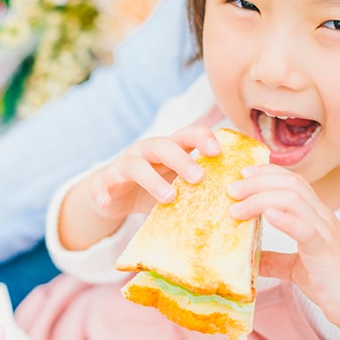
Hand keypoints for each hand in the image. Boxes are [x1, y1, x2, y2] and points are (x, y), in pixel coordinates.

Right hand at [87, 125, 220, 217]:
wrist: (113, 196)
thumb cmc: (154, 189)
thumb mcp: (177, 187)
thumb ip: (200, 190)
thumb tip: (239, 204)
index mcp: (169, 150)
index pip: (187, 135)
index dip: (202, 138)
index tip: (218, 151)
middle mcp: (146, 152)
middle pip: (163, 146)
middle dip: (181, 159)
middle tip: (199, 178)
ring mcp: (123, 165)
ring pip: (136, 165)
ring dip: (152, 180)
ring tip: (168, 198)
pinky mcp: (103, 181)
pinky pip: (100, 185)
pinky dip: (102, 193)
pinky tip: (106, 202)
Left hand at [227, 164, 339, 332]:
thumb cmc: (331, 284)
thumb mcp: (294, 268)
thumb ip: (274, 260)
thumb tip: (250, 259)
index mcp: (316, 216)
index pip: (293, 181)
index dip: (266, 172)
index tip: (242, 174)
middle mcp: (322, 217)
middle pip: (290, 184)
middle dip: (257, 182)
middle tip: (231, 190)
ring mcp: (325, 232)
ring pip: (294, 200)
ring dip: (261, 199)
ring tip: (237, 208)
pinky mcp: (325, 251)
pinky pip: (306, 229)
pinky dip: (285, 220)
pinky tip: (267, 216)